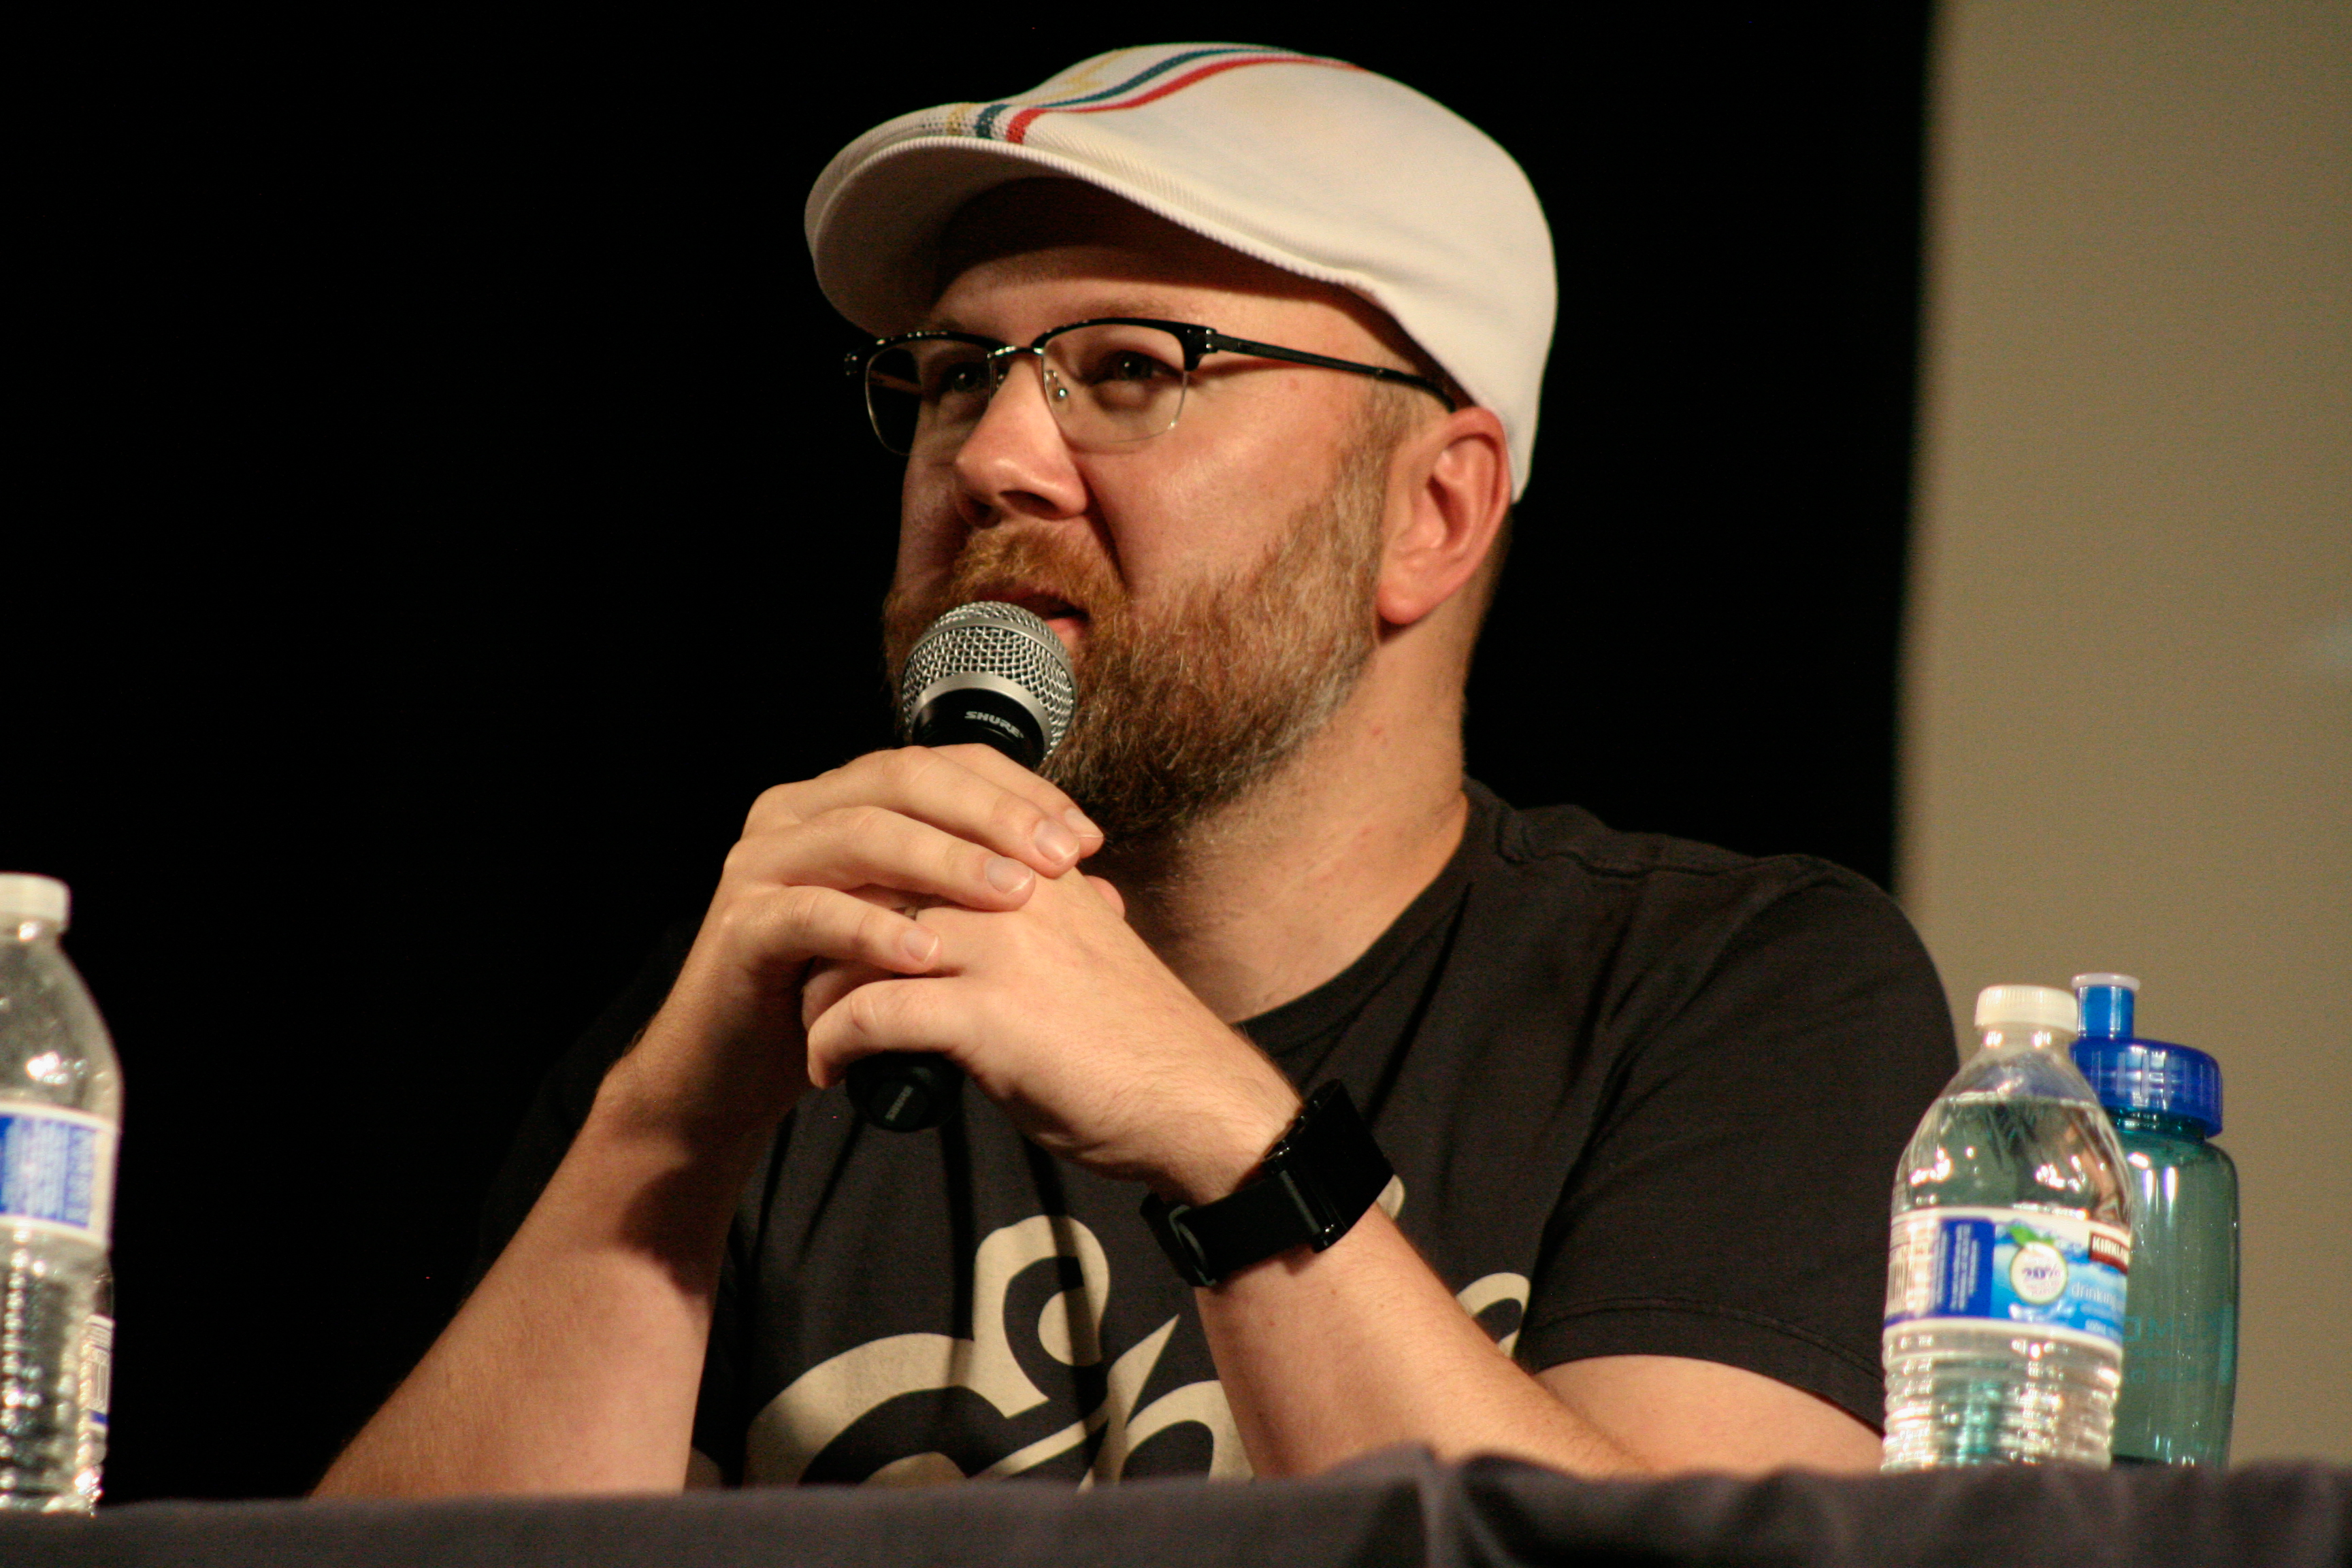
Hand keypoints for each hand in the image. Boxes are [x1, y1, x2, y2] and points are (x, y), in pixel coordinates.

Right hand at [600, 745, 1102, 1139]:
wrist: (737, 1072)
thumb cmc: (842, 997)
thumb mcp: (929, 936)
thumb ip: (993, 902)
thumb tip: (1104, 896)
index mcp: (843, 799)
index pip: (941, 764)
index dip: (1018, 790)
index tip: (1084, 837)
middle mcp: (798, 813)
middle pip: (905, 781)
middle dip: (992, 815)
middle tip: (1060, 857)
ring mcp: (762, 863)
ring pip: (862, 835)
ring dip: (945, 862)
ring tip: (1014, 896)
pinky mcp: (740, 925)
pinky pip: (810, 913)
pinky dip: (872, 929)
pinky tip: (927, 953)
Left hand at [800, 865, 1299, 1201]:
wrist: (1191, 1100)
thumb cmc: (1137, 1036)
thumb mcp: (1086, 945)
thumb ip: (1040, 913)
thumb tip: (1014, 903)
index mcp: (1034, 866)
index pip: (918, 832)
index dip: (861, 873)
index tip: (831, 915)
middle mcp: (1011, 891)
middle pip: (874, 879)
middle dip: (826, 925)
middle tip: (803, 971)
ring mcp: (996, 949)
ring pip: (857, 940)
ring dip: (817, 988)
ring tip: (813, 1026)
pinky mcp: (985, 1015)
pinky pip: (869, 1012)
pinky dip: (832, 1045)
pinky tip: (831, 1072)